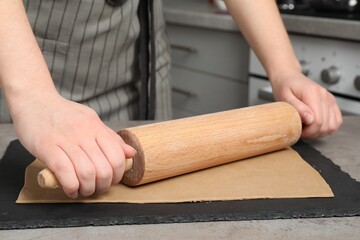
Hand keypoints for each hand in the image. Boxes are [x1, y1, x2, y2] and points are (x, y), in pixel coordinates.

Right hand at [11, 91, 135, 197]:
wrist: (34, 99)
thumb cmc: (63, 113)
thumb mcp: (91, 119)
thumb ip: (110, 137)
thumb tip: (131, 153)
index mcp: (96, 127)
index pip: (117, 156)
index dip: (118, 174)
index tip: (112, 180)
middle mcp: (83, 133)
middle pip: (104, 168)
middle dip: (103, 185)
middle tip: (97, 188)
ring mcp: (65, 140)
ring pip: (86, 172)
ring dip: (87, 188)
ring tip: (83, 190)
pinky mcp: (46, 147)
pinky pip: (64, 171)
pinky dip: (70, 186)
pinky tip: (70, 190)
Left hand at [270, 71, 342, 138]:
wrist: (288, 77)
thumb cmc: (284, 86)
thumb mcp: (284, 96)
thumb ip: (297, 107)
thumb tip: (310, 120)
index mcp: (313, 93)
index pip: (317, 121)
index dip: (307, 131)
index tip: (297, 130)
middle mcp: (325, 96)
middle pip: (326, 125)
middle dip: (312, 133)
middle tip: (301, 131)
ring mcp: (330, 99)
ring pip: (333, 126)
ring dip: (320, 132)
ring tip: (307, 129)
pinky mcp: (331, 103)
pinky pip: (337, 121)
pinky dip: (327, 128)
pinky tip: (315, 126)